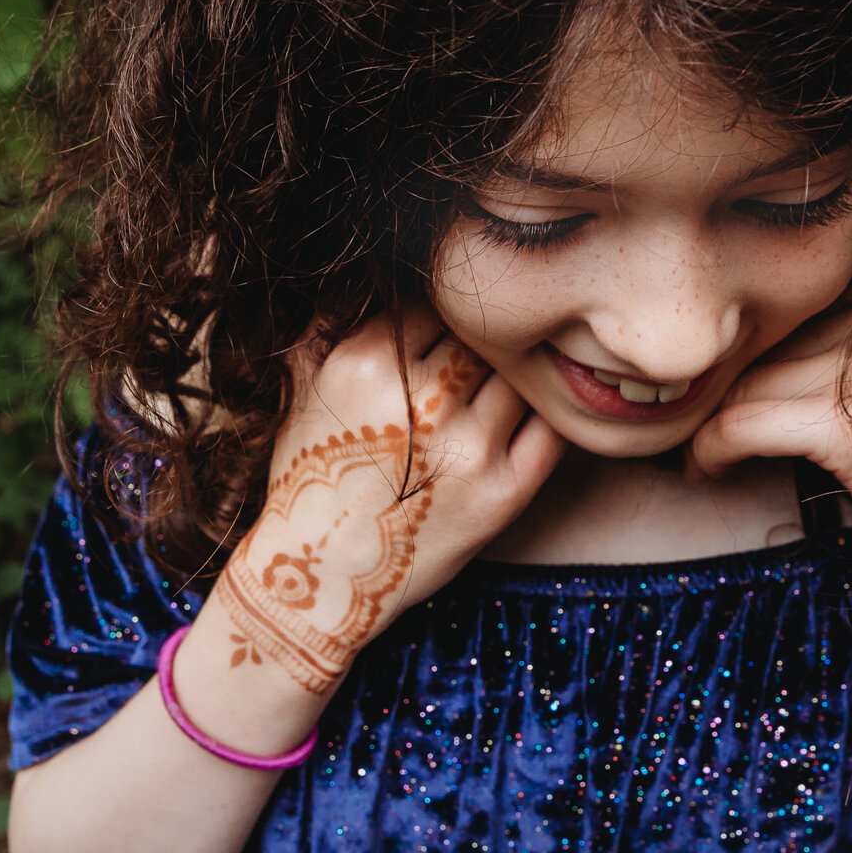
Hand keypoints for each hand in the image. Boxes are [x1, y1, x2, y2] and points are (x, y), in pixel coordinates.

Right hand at [213, 306, 564, 692]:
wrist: (320, 580)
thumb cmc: (310, 480)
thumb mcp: (302, 390)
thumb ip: (335, 325)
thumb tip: (373, 272)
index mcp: (365, 364)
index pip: (432, 306)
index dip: (441, 321)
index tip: (440, 340)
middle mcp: (422, 400)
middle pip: (479, 339)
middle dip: (476, 351)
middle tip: (471, 372)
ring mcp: (468, 447)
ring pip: (516, 377)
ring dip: (510, 381)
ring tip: (490, 401)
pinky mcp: (504, 493)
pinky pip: (550, 430)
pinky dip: (547, 416)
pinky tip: (531, 419)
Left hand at [687, 291, 851, 590]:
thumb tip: (775, 367)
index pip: (803, 316)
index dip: (764, 361)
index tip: (737, 399)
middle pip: (772, 345)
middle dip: (732, 390)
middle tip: (708, 430)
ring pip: (749, 382)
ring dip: (714, 422)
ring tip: (706, 457)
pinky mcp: (842, 420)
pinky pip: (741, 423)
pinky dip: (711, 449)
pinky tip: (709, 472)